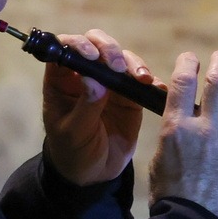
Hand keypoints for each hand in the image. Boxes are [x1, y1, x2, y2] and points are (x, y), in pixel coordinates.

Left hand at [42, 29, 149, 185]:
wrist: (94, 174)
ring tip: (141, 78)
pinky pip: (141, 79)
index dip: (77, 44)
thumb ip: (85, 106)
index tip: (92, 56)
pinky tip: (156, 87)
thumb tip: (94, 79)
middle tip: (118, 66)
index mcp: (62, 80)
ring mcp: (109, 82)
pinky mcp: (130, 95)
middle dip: (109, 48)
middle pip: (96, 44)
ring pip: (121, 57)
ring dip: (132, 62)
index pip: (64, 49)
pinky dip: (151, 80)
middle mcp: (85, 74)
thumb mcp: (74, 133)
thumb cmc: (73, 151)